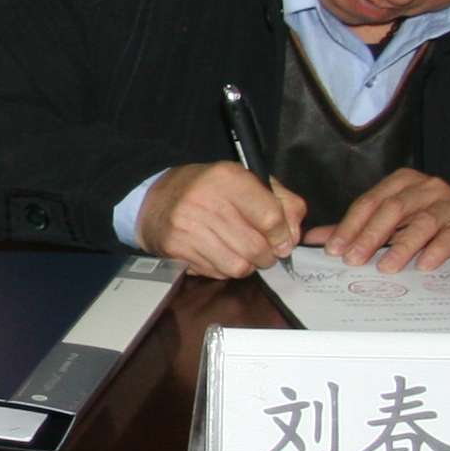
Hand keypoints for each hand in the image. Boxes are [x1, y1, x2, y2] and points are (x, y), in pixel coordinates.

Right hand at [138, 161, 309, 278]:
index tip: (282, 241)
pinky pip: (216, 274)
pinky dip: (223, 270)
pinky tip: (217, 254)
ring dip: (246, 266)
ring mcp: (188, 226)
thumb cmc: (208, 191)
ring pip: (238, 267)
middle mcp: (206, 200)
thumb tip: (293, 234)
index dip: (283, 236)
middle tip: (263, 252)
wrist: (155, 198)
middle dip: (266, 256)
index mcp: (227, 177)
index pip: (270, 217)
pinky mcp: (176, 248)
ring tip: (240, 253)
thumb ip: (282, 201)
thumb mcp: (246, 181)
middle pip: (256, 248)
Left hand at [310, 168, 449, 271]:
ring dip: (402, 247)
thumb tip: (315, 239)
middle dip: (370, 235)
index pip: (369, 202)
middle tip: (354, 259)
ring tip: (386, 267)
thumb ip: (356, 229)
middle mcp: (426, 187)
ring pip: (423, 222)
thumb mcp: (392, 224)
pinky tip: (424, 265)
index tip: (334, 249)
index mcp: (402, 183)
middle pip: (393, 209)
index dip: (349, 226)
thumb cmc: (428, 224)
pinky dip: (437, 250)